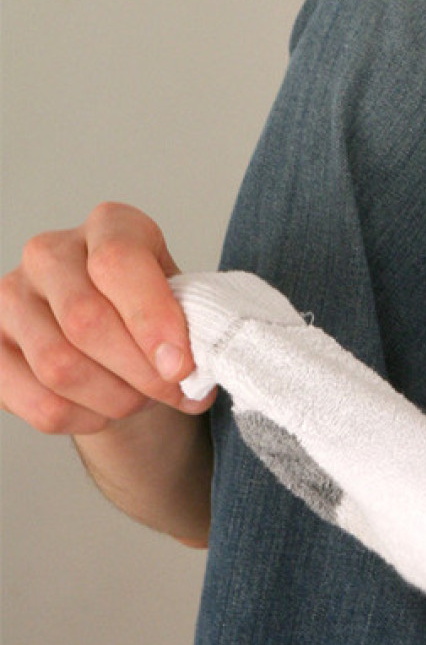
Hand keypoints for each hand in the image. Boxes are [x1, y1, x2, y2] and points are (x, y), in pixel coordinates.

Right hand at [0, 203, 209, 438]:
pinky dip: (82, 419)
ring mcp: (11, 298)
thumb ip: (188, 322)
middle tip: (175, 392)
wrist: (115, 341)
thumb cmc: (153, 314)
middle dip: (141, 373)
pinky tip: (105, 411)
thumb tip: (189, 367)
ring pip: (60, 367)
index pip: (118, 262)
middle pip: (86, 320)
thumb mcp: (182, 301)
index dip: (152, 320)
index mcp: (109, 225)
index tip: (182, 365)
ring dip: (114, 399)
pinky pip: (38, 402)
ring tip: (142, 400)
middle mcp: (50, 253)